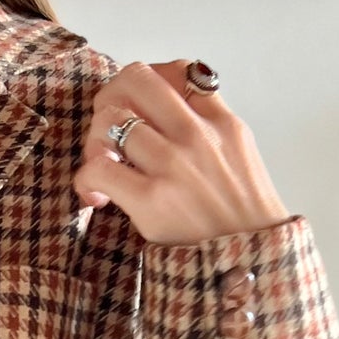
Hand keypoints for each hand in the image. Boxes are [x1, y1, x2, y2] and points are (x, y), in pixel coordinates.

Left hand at [72, 59, 291, 245]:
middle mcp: (198, 135)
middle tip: (108, 131)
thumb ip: (212, 131)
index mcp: (223, 123)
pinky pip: (98, 169)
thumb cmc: (243, 222)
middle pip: (136, 79)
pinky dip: (86, 181)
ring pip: (110, 120)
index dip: (149, 81)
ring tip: (103, 169)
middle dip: (111, 97)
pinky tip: (97, 199)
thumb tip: (169, 113)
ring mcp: (174, 165)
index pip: (180, 70)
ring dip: (93, 143)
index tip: (140, 108)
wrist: (253, 267)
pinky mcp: (151, 200)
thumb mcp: (242, 160)